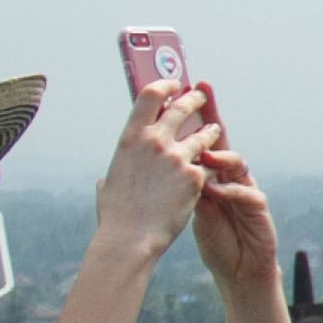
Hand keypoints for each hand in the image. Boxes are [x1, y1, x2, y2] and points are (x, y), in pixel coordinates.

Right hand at [96, 81, 215, 259]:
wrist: (131, 238)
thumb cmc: (116, 216)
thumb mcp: (108, 186)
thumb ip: (112, 175)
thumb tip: (105, 181)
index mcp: (130, 138)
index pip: (150, 96)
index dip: (164, 85)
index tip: (173, 84)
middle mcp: (155, 141)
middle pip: (181, 108)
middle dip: (193, 100)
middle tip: (199, 98)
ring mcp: (177, 157)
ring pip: (203, 135)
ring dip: (209, 131)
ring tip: (214, 130)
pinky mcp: (195, 176)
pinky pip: (209, 164)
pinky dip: (212, 165)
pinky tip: (217, 168)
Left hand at [186, 90, 278, 285]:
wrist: (238, 270)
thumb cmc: (214, 239)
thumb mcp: (188, 209)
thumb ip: (177, 185)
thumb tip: (148, 164)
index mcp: (210, 175)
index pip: (200, 138)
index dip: (193, 114)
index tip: (182, 87)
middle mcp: (230, 176)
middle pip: (221, 139)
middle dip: (211, 115)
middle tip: (201, 94)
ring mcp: (246, 189)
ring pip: (236, 163)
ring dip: (220, 157)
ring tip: (204, 155)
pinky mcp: (258, 210)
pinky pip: (246, 194)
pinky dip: (230, 191)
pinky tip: (217, 191)